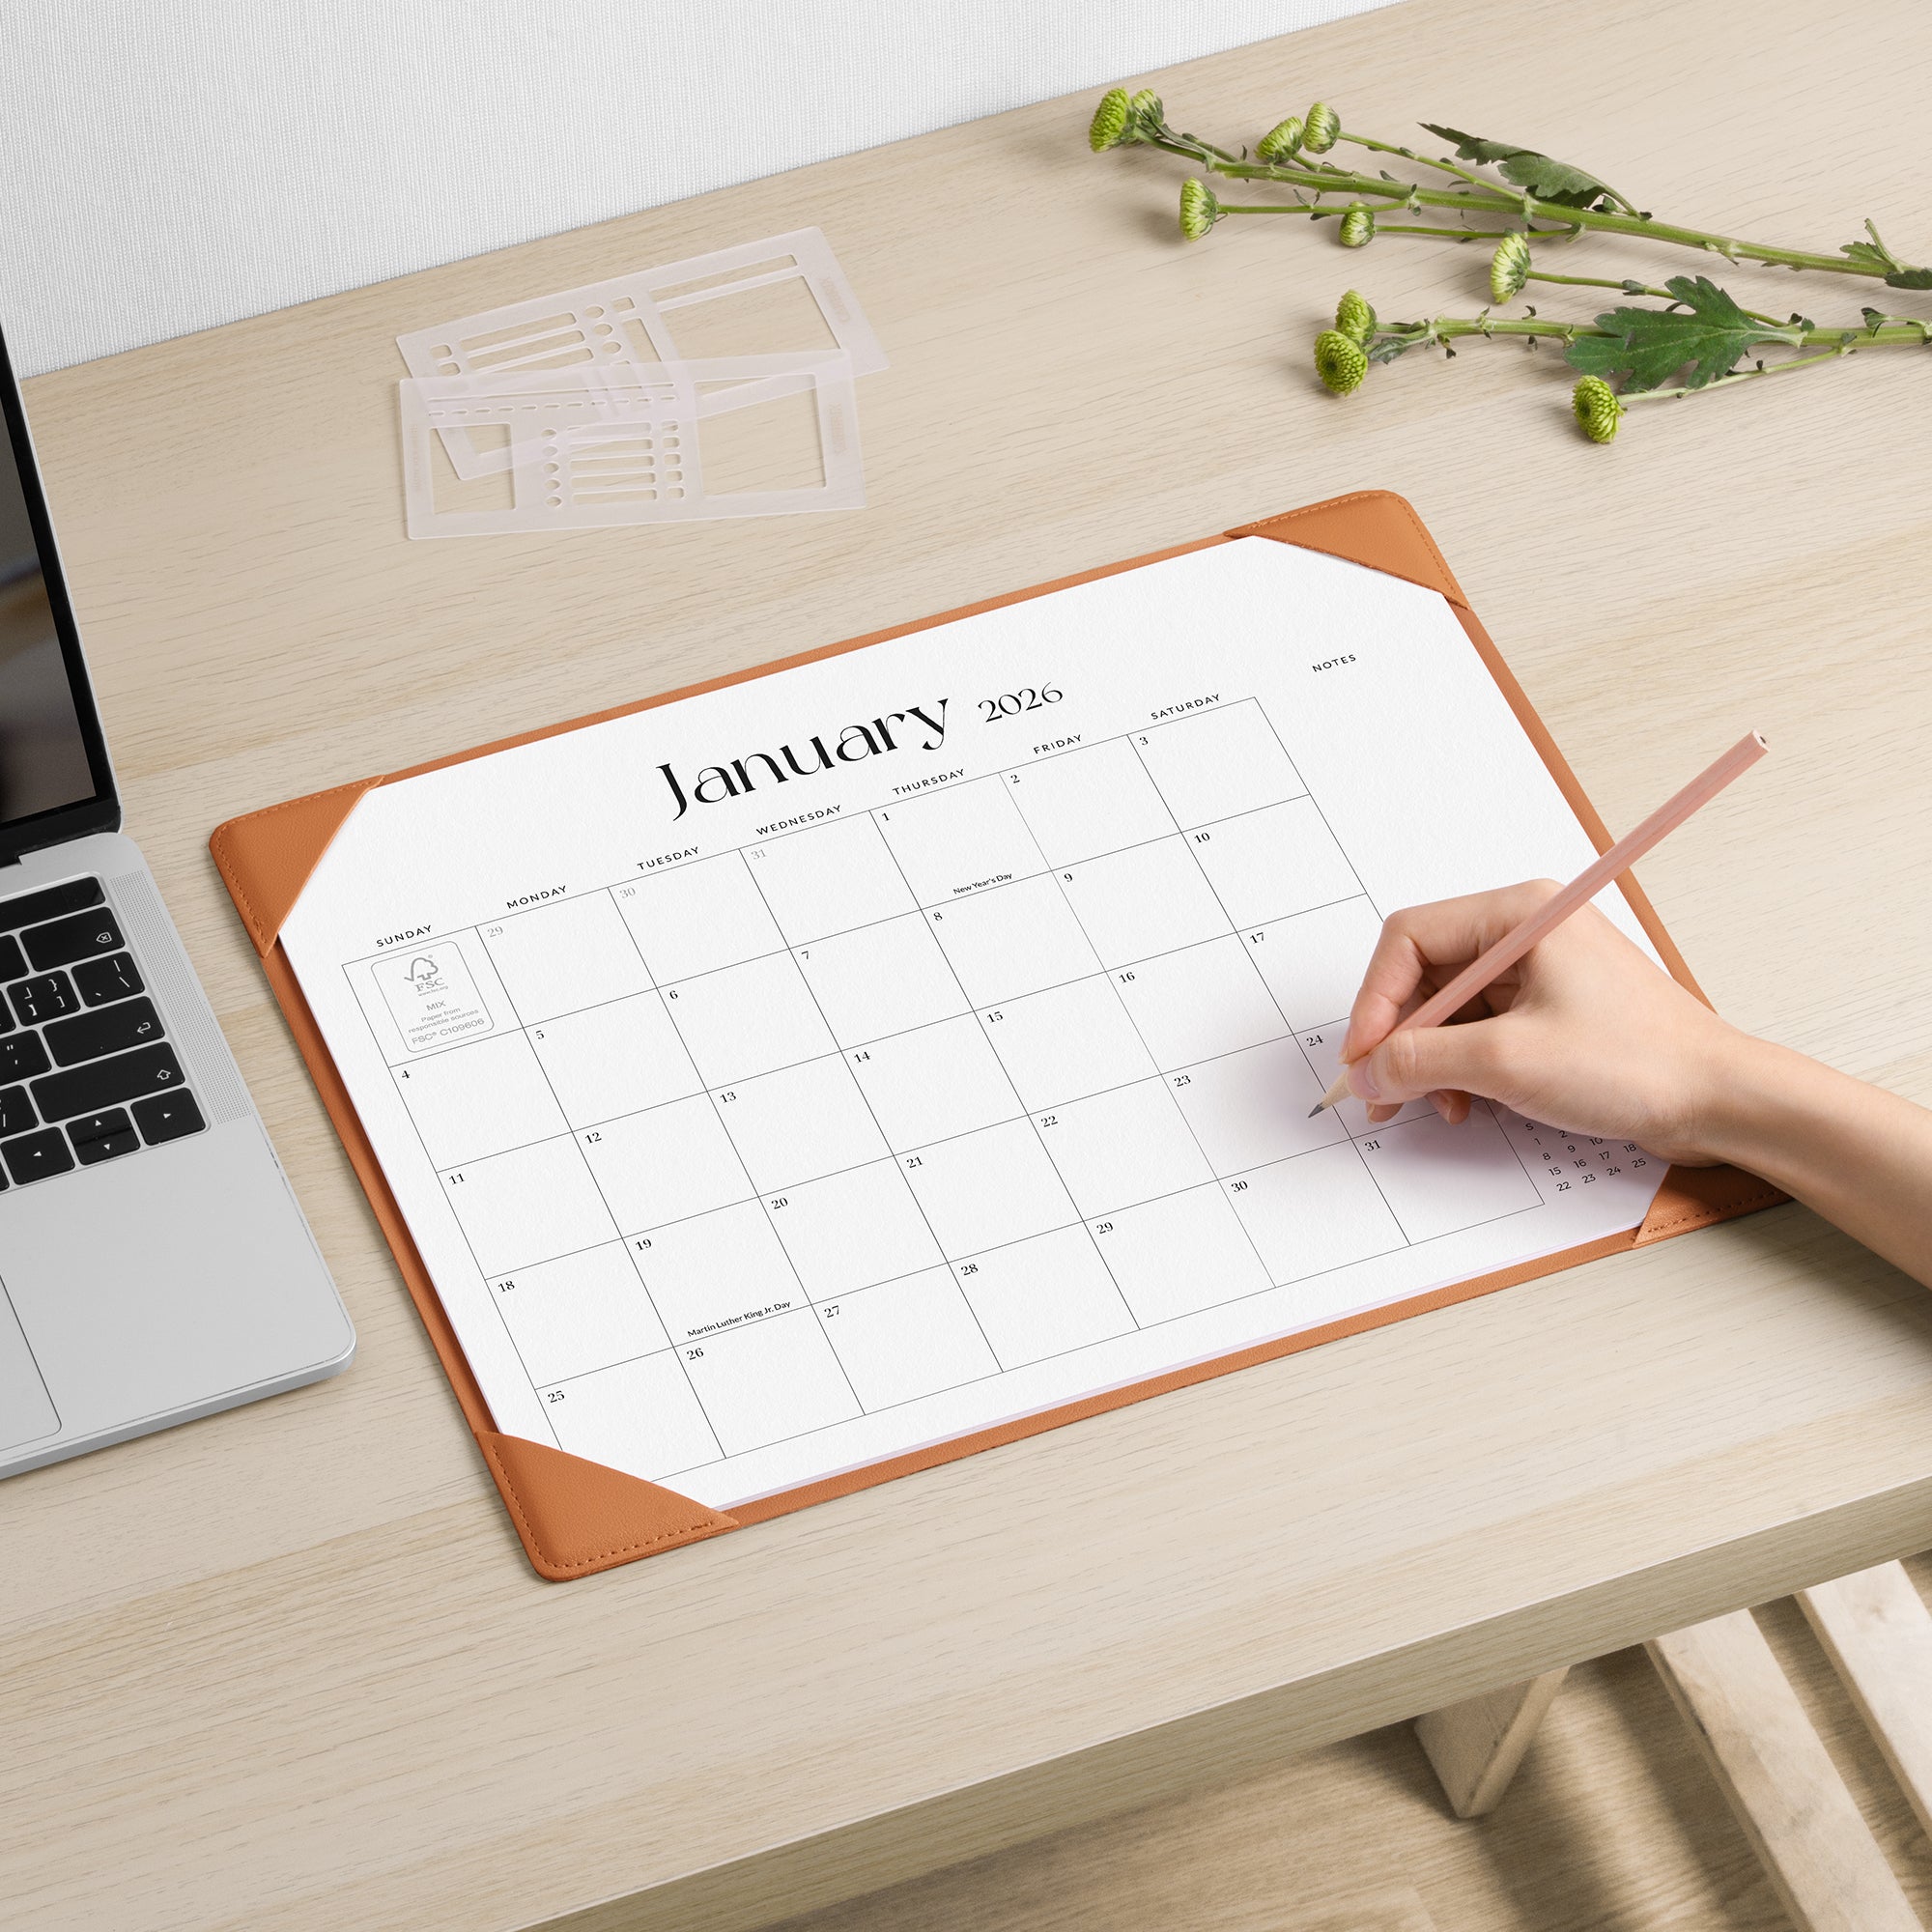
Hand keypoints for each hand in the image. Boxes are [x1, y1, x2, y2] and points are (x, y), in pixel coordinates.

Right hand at [1341, 881, 1753, 1162]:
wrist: (1718, 1101)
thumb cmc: (1639, 1063)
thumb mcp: (1508, 1062)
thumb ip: (1421, 1062)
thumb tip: (1367, 1071)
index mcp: (1519, 915)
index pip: (1409, 939)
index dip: (1375, 1000)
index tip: (1363, 1055)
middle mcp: (1525, 933)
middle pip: (1424, 976)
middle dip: (1400, 1038)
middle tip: (1382, 1090)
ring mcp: (1539, 972)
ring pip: (1448, 1009)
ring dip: (1430, 1061)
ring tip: (1433, 1104)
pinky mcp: (1550, 1011)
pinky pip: (1479, 1031)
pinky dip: (1461, 1068)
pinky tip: (1467, 1102)